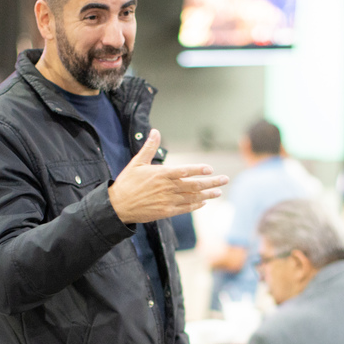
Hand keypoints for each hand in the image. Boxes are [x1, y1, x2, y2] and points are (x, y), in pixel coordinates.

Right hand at [108, 129, 228, 223]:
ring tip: (218, 191)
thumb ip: (149, 147)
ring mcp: (167, 201)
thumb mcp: (137, 162)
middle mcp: (167, 188)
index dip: (198, 170)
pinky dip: (195, 205)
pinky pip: (185, 208)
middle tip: (225, 179)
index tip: (210, 169)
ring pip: (192, 197)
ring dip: (207, 194)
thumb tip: (155, 131)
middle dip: (211, 182)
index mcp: (161, 174)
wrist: (118, 206)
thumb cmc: (127, 182)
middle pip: (194, 185)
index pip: (184, 171)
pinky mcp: (166, 212)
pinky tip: (203, 202)